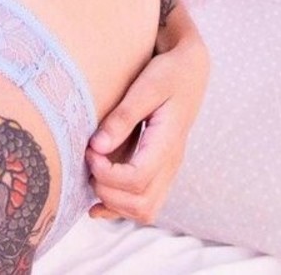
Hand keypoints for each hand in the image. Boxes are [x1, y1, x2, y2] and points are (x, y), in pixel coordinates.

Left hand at [85, 26, 208, 223]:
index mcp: (168, 143)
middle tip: (89, 163)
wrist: (191, 71)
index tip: (89, 151)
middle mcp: (171, 163)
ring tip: (94, 177)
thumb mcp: (146, 87)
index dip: (107, 173)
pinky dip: (122, 207)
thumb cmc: (169, 74)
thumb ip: (123, 117)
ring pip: (145, 210)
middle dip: (108, 192)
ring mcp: (169, 170)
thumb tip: (97, 146)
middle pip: (142, 203)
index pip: (138, 179)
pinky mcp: (162, 170)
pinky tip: (100, 201)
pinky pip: (146, 203)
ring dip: (115, 203)